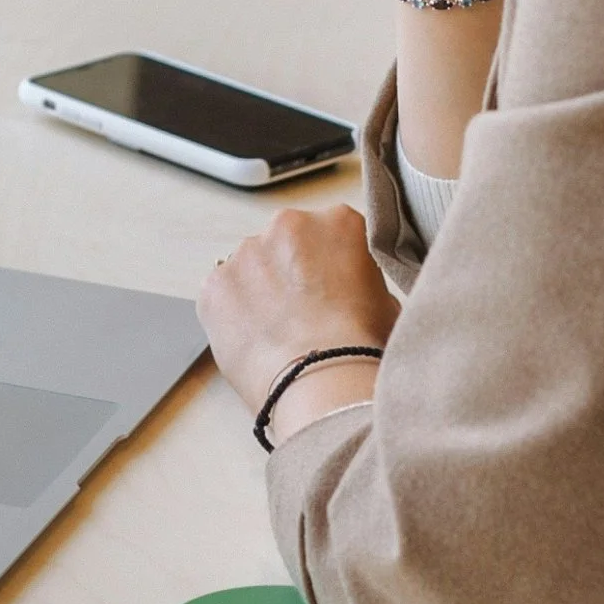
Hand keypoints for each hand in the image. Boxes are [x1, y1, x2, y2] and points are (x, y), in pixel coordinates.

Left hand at [201, 207, 399, 436]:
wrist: (322, 382)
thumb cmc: (362, 347)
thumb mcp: (389, 303)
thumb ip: (364, 281)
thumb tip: (354, 293)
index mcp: (339, 222)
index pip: (331, 234)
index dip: (332, 267)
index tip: (332, 293)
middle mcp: (289, 224)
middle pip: (286, 244)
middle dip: (291, 272)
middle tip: (304, 315)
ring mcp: (246, 252)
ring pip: (251, 268)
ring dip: (260, 292)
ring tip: (279, 335)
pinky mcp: (214, 284)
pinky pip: (223, 295)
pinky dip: (233, 315)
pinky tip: (255, 341)